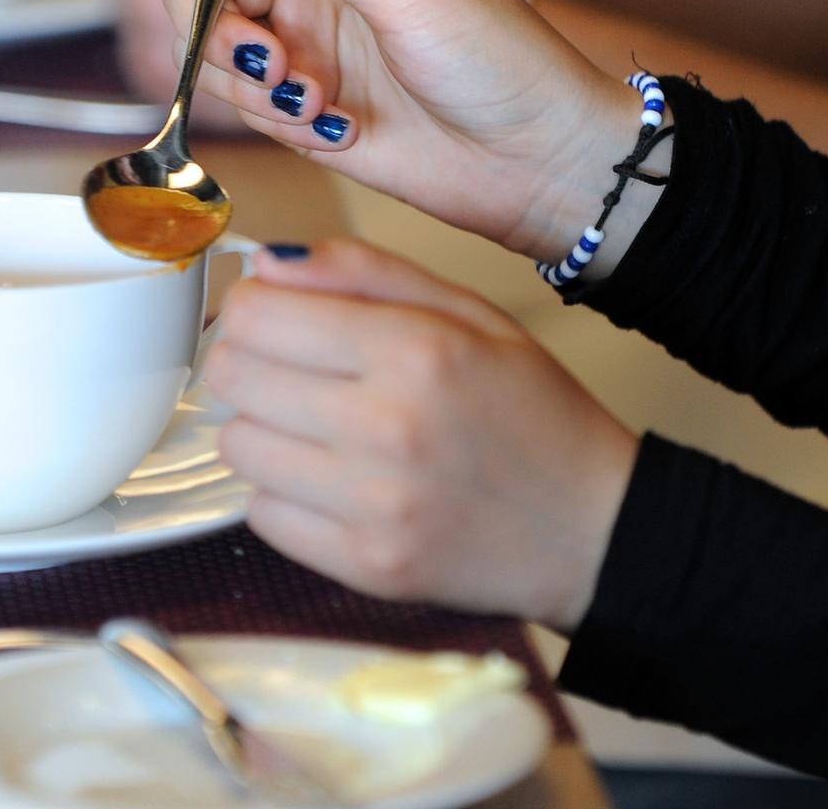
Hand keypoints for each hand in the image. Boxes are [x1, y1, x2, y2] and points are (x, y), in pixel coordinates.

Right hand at [155, 0, 662, 266]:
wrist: (536, 163)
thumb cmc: (503, 62)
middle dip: (214, 18)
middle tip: (266, 52)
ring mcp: (301, 49)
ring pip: (212, 48)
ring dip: (248, 78)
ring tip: (315, 98)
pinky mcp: (299, 112)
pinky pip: (244, 106)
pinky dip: (275, 118)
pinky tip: (337, 125)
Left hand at [206, 240, 638, 629]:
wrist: (594, 530)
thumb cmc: (534, 414)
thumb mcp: (472, 314)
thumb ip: (367, 272)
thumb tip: (269, 261)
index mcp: (417, 350)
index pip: (258, 313)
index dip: (255, 308)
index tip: (277, 317)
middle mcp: (388, 427)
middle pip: (233, 375)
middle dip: (253, 364)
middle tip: (296, 374)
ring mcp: (374, 505)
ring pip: (237, 446)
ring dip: (266, 430)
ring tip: (320, 430)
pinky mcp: (365, 565)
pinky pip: (262, 515)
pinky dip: (285, 495)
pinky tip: (334, 483)